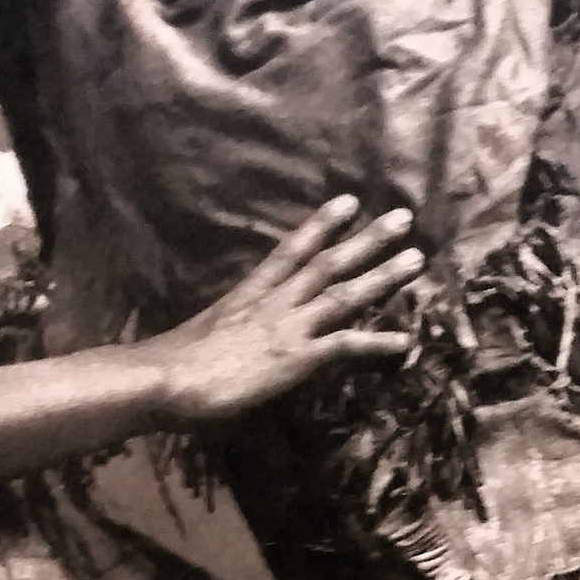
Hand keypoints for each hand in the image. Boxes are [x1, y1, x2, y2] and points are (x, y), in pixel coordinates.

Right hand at [145, 196, 420, 426]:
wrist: (164, 378)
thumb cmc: (171, 364)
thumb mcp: (204, 336)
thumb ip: (226, 332)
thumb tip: (229, 340)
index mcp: (248, 294)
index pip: (290, 250)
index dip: (321, 225)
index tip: (347, 201)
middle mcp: (273, 303)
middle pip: (328, 263)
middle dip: (366, 239)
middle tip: (402, 217)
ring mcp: (287, 328)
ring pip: (344, 294)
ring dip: (382, 276)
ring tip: (416, 258)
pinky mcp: (295, 358)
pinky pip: (344, 346)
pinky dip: (376, 343)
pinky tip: (406, 342)